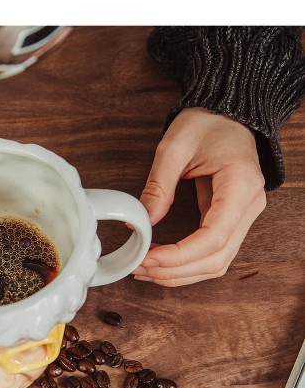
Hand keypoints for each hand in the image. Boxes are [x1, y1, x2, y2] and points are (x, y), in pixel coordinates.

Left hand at [132, 107, 266, 285]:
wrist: (226, 114)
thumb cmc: (205, 124)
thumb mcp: (174, 146)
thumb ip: (158, 186)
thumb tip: (140, 222)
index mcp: (240, 185)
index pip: (214, 236)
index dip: (180, 256)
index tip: (148, 258)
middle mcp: (249, 206)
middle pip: (217, 258)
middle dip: (175, 271)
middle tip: (139, 269)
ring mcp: (244, 216)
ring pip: (217, 263)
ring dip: (180, 274)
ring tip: (144, 271)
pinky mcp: (231, 220)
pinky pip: (213, 253)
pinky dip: (187, 265)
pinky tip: (160, 263)